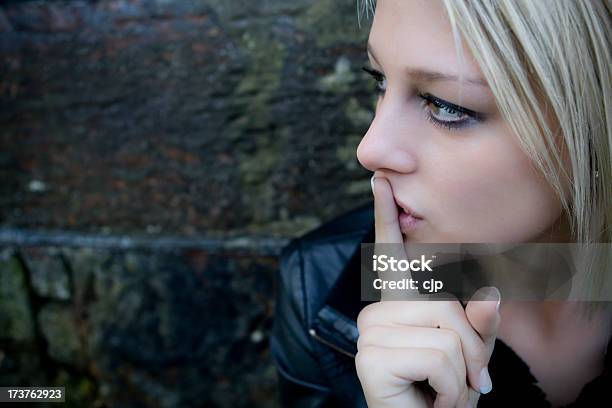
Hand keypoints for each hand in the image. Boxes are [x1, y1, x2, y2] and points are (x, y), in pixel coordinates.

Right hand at [355, 175, 500, 407]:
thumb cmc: (440, 392)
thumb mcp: (469, 356)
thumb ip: (479, 325)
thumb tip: (489, 295)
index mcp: (397, 305)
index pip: (391, 254)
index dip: (385, 216)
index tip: (379, 180)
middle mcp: (377, 311)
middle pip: (445, 306)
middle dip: (470, 350)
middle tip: (461, 383)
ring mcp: (370, 332)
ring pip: (446, 334)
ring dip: (461, 375)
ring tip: (442, 393)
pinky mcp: (371, 357)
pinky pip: (437, 357)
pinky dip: (450, 390)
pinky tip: (430, 401)